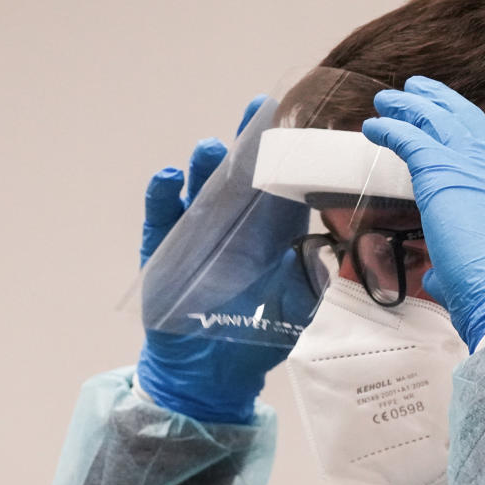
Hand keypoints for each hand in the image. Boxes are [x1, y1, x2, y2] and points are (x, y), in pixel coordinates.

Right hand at [136, 96, 308, 422]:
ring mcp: (196, 232)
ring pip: (201, 188)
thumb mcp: (293, 312)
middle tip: (258, 110)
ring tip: (211, 148)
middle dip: (249, 142)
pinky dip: (162, 195)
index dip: (288, 156)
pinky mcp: (163, 249)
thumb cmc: (256, 338)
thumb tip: (322, 253)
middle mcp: (234, 224)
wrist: (209, 374)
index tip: (299, 125)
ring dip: (205, 166)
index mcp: (270, 234)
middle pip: (241, 175)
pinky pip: (161, 215)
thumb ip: (308, 283)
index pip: (282, 186)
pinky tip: (168, 178)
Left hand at [362, 76, 484, 351]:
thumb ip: (460, 265)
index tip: (449, 126)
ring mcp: (474, 167)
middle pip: (468, 122)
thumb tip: (441, 275)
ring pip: (439, 121)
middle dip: (441, 103)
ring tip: (390, 99)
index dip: (466, 134)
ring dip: (411, 107)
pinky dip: (390, 129)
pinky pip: (410, 138)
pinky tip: (374, 126)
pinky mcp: (443, 173)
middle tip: (420, 91)